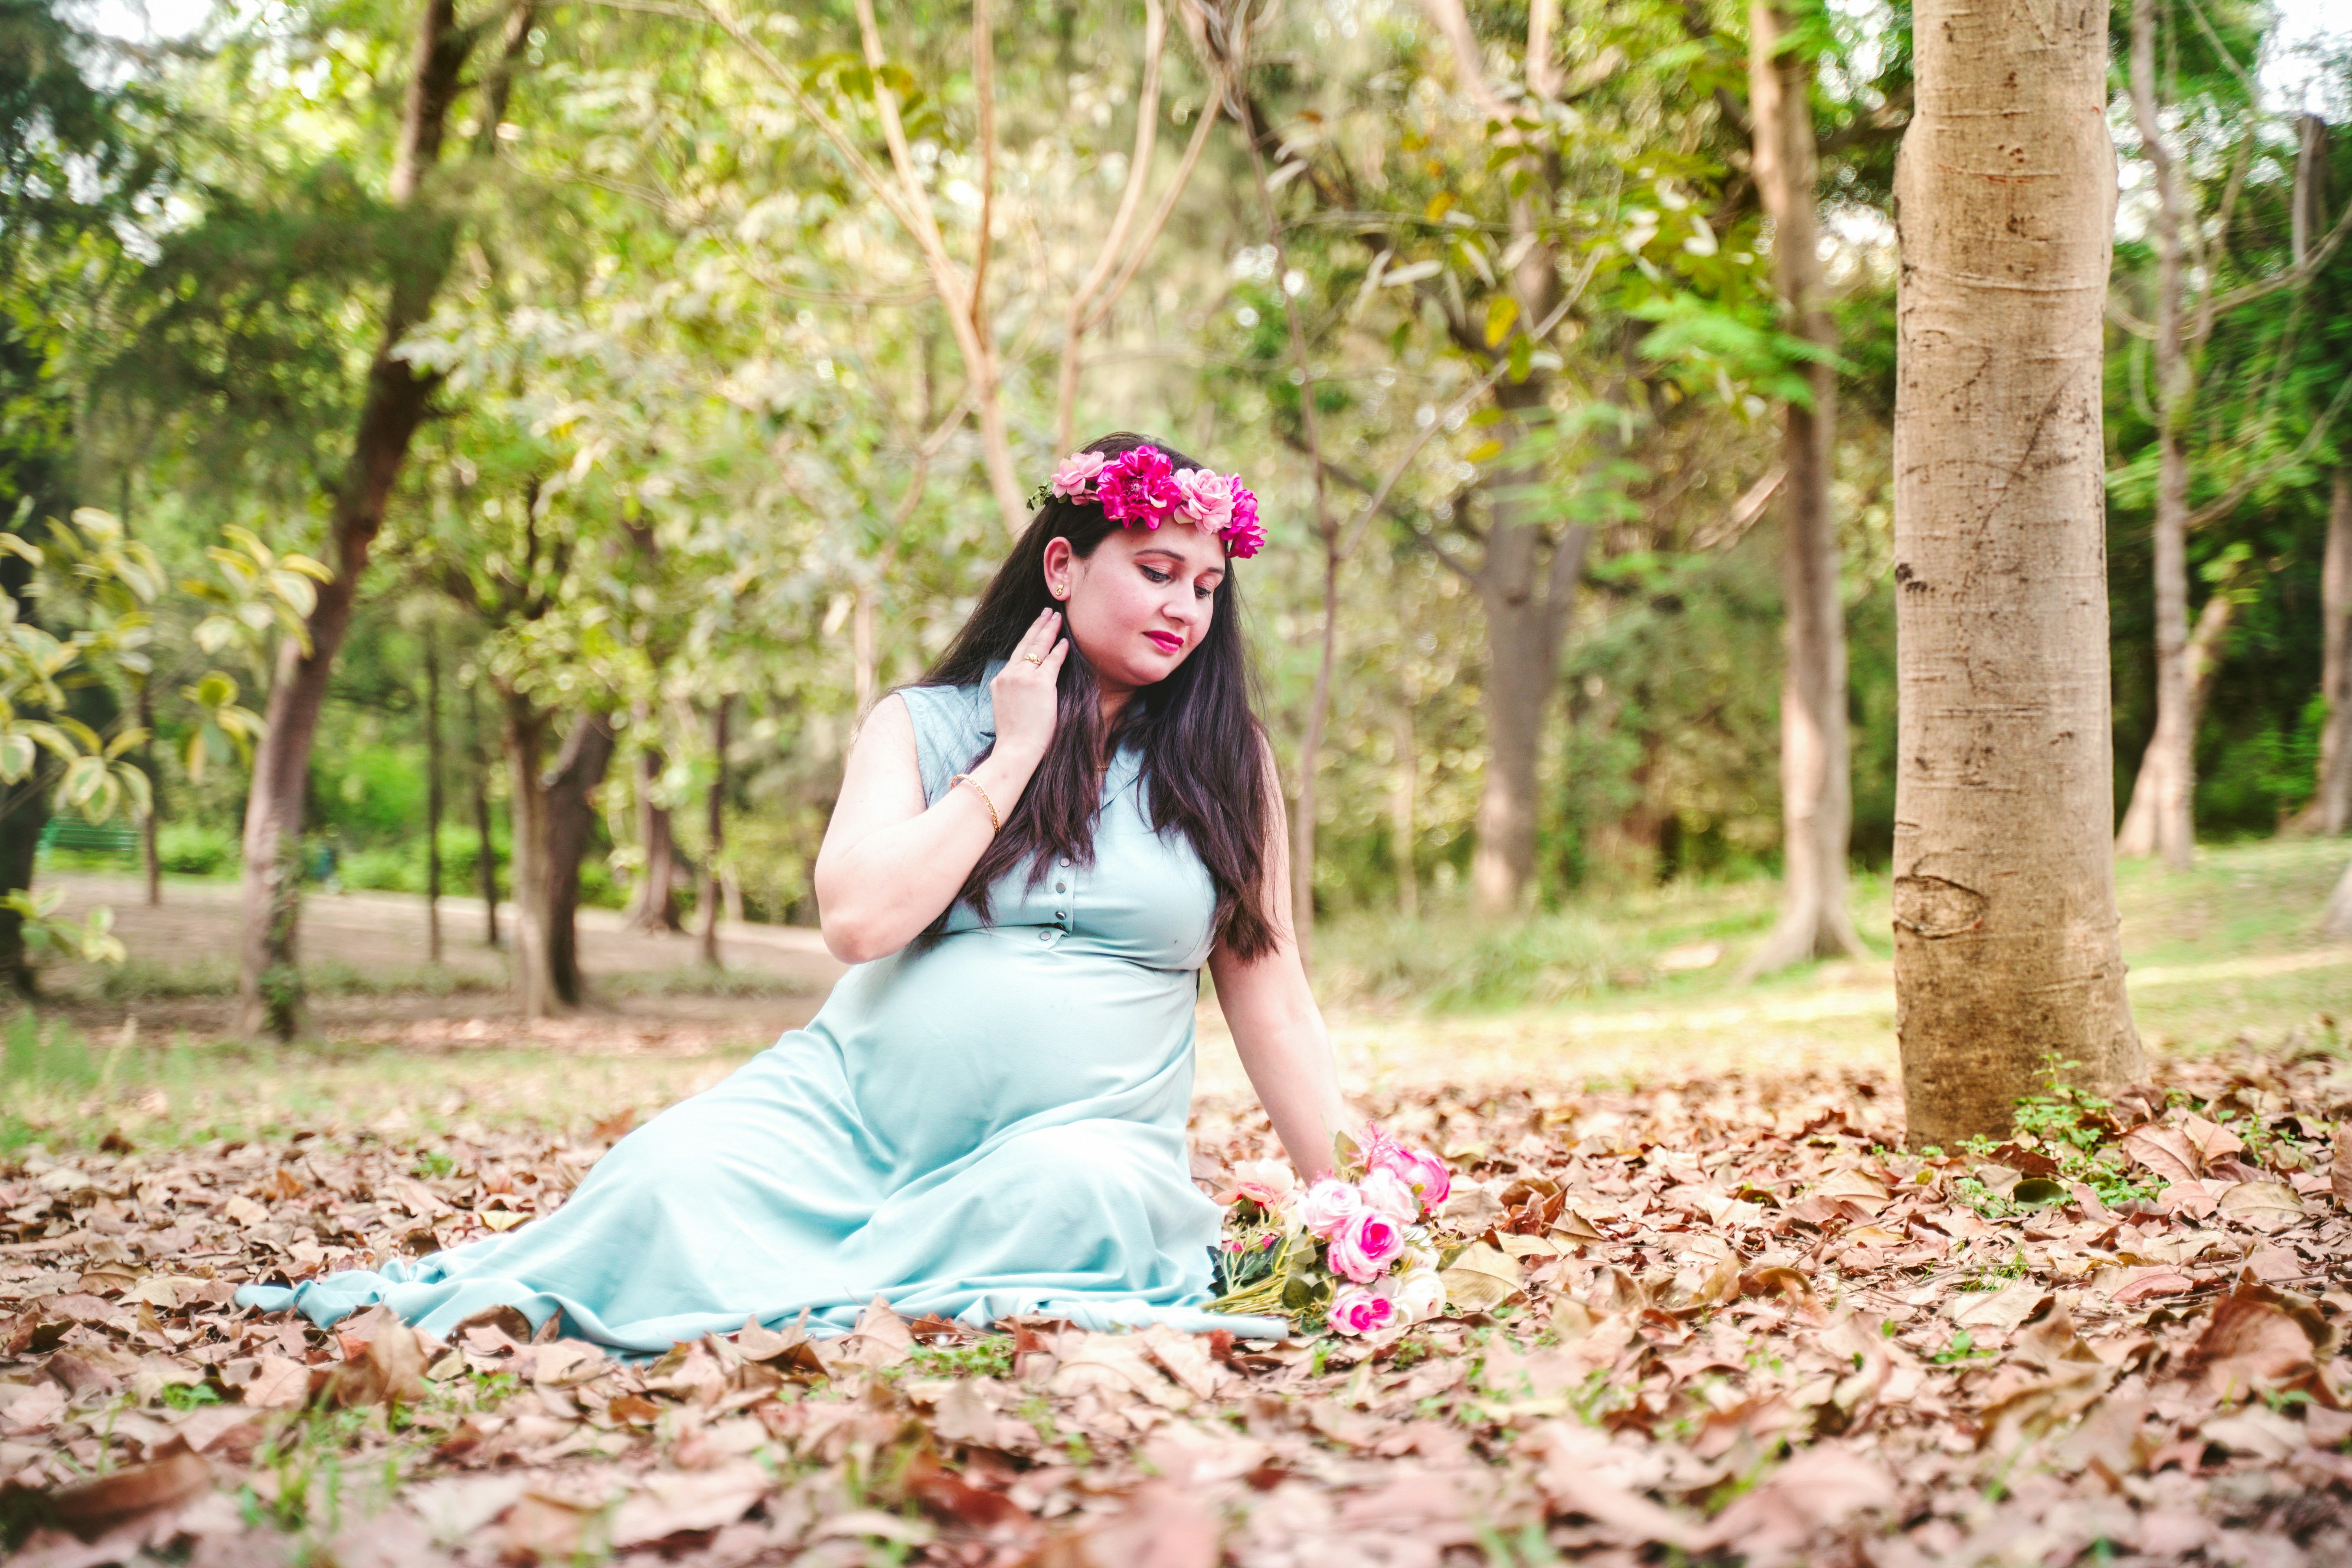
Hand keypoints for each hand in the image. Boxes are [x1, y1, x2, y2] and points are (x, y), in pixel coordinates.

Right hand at [989, 609, 1067, 766]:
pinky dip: (1059, 650)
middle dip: (1038, 625)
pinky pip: (1052, 662)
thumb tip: (1024, 689)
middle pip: (1025, 644)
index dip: (1027, 638)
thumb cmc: (1014, 736)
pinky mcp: (1040, 684)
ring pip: (1038, 647)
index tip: (1035, 628)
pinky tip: (1065, 641)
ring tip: (1057, 618)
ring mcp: (1023, 678)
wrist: (1015, 749)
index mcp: (999, 681)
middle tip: (1047, 612)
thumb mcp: (1005, 708)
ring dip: (1049, 630)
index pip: (1015, 654)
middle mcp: (1009, 674)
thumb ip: (1012, 692)